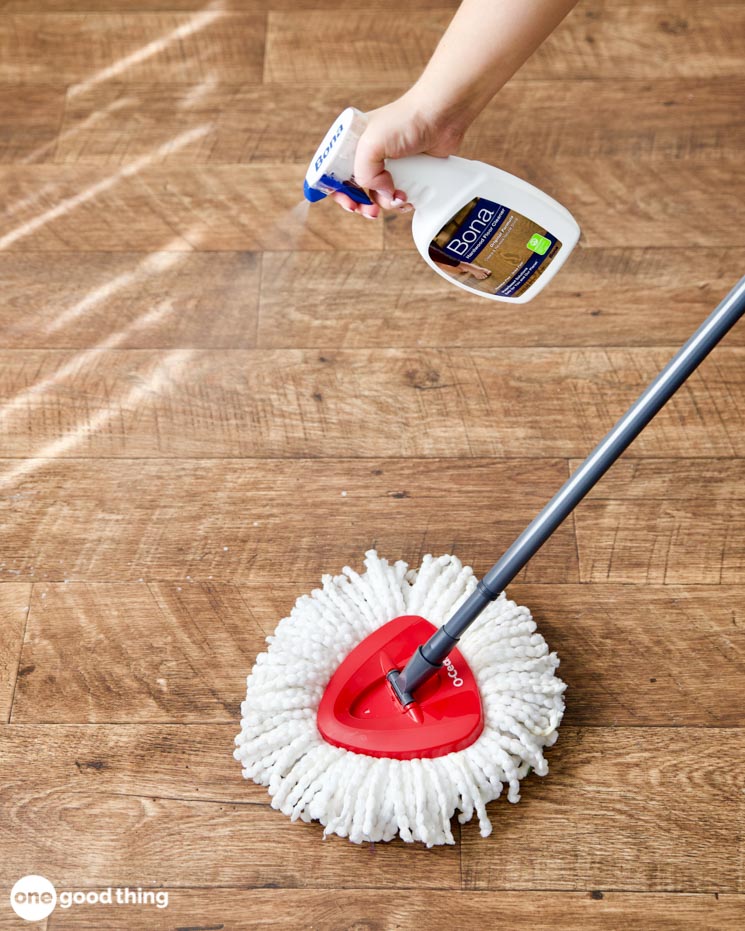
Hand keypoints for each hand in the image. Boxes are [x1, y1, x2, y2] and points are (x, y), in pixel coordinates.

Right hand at [331, 92, 463, 218]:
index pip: (334, 174)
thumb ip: (364, 173)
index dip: (339, 192)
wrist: (441, 116)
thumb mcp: (371, 145)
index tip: (351, 203)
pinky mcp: (407, 173)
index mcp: (352, 144)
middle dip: (362, 205)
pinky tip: (409, 198)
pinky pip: (397, 196)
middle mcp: (367, 155)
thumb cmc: (405, 120)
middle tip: (372, 212)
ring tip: (400, 198)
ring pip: (378, 197)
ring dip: (387, 204)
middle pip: (354, 190)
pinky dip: (401, 202)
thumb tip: (380, 192)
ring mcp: (387, 166)